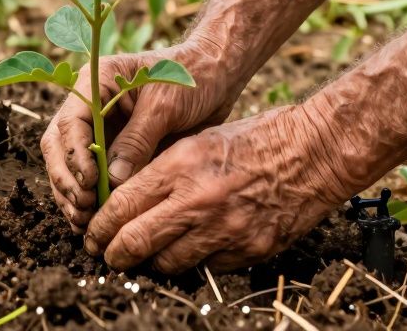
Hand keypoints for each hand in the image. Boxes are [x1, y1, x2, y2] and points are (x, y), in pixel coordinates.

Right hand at [40, 36, 238, 232]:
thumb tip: (111, 179)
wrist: (215, 76)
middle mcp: (89, 106)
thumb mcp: (164, 106)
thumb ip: (137, 140)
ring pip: (68, 165)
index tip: (89, 183)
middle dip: (66, 180)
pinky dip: (88, 197)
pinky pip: (91, 176)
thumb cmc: (190, 80)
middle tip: (84, 209)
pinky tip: (92, 220)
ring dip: (71, 194)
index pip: (70, 122)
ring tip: (83, 222)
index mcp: (96, 83)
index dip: (75, 156)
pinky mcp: (113, 149)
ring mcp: (99, 128)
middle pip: (59, 146)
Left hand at [82, 105, 353, 273]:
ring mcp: (224, 230)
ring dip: (151, 262)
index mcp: (180, 166)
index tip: (92, 234)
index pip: (122, 205)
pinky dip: (192, 262)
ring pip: (168, 262)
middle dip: (114, 254)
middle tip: (106, 256)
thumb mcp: (199, 140)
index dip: (100, 226)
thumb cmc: (256, 138)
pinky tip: (189, 252)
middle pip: (136, 241)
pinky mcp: (248, 250)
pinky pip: (206, 267)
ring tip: (144, 257)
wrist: (313, 153)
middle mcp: (198, 201)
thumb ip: (162, 170)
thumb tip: (125, 196)